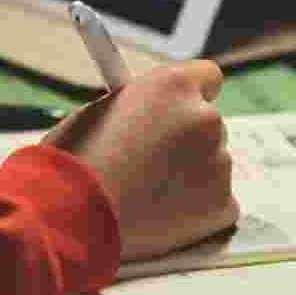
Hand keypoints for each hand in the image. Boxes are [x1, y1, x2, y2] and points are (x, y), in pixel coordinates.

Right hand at [42, 60, 237, 261]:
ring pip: (212, 166)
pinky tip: (162, 216)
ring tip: (145, 194)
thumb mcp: (104, 110)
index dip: (190, 97)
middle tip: (151, 163)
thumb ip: (141, 108)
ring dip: (190, 175)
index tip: (177, 112)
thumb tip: (151, 116)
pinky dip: (197, 211)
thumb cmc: (75, 160)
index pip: (207, 78)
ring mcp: (219, 163)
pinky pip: (217, 203)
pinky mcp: (222, 205)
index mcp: (174, 85)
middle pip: (208, 125)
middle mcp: (204, 117)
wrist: (72, 214)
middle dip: (186, 141)